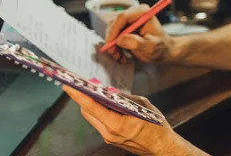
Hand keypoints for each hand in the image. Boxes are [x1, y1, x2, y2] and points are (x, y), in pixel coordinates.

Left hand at [63, 86, 178, 154]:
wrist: (162, 147)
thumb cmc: (156, 126)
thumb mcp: (142, 105)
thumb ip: (124, 97)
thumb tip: (109, 90)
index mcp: (116, 124)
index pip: (91, 107)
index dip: (78, 95)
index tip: (68, 85)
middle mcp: (109, 133)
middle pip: (87, 112)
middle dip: (82, 97)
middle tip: (79, 83)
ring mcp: (109, 138)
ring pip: (92, 117)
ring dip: (90, 104)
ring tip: (89, 90)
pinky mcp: (111, 139)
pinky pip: (99, 122)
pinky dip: (98, 111)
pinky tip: (101, 102)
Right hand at [105, 4, 173, 64]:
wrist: (163, 52)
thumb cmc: (161, 47)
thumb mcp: (151, 46)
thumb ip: (137, 42)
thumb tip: (120, 39)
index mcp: (143, 13)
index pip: (123, 17)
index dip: (115, 29)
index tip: (111, 41)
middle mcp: (135, 15)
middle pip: (115, 23)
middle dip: (112, 38)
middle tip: (113, 52)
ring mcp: (129, 23)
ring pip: (113, 31)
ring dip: (112, 45)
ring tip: (118, 57)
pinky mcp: (125, 31)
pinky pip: (114, 37)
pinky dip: (115, 47)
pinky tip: (121, 56)